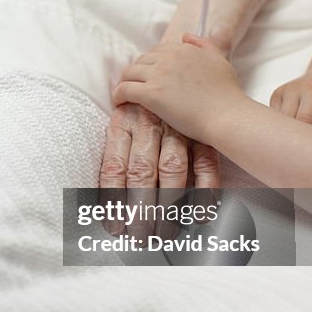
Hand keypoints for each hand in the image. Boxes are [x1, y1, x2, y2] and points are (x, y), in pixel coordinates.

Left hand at [99, 104, 221, 238]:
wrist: (177, 73)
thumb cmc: (143, 109)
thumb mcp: (122, 124)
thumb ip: (115, 157)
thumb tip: (106, 204)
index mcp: (122, 125)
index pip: (114, 167)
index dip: (113, 200)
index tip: (114, 227)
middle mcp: (149, 126)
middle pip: (142, 172)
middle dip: (140, 209)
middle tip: (140, 238)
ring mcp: (178, 130)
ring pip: (172, 170)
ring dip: (169, 206)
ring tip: (166, 234)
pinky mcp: (202, 134)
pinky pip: (206, 164)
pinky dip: (205, 191)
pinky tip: (200, 214)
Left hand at [111, 34, 244, 142]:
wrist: (227, 116)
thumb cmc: (227, 94)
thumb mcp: (219, 61)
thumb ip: (203, 45)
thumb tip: (185, 35)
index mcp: (184, 49)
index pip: (157, 51)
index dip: (150, 63)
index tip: (148, 74)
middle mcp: (169, 58)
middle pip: (140, 60)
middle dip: (135, 72)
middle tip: (134, 84)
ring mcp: (158, 75)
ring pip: (129, 73)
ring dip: (124, 82)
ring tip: (124, 94)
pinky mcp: (151, 94)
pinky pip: (124, 90)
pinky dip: (118, 95)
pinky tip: (119, 103)